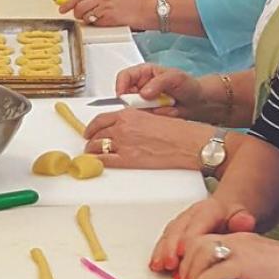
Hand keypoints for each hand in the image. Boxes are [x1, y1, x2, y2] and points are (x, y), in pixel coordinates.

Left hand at [59, 0, 152, 28]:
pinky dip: (96, 24)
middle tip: (80, 16)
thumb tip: (84, 4)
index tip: (62, 7)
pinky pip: (94, 22)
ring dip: (86, 19)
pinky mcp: (108, 16)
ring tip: (96, 19)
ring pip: (84, 14)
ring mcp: (104, 5)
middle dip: (76, 13)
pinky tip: (104, 21)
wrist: (147, 8)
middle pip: (78, 5)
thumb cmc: (133, 3)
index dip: (68, 2)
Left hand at [84, 108, 211, 170]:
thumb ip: (134, 121)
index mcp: (129, 114)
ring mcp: (124, 143)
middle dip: (92, 140)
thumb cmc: (177, 132)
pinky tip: (98, 163)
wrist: (188, 144)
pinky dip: (98, 162)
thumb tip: (123, 128)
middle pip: (97, 134)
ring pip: (97, 147)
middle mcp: (123, 127)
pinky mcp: (128, 159)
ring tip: (94, 155)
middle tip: (91, 144)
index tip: (89, 131)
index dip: (92, 127)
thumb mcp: (151, 117)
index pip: (100, 119)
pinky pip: (105, 161)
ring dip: (93, 151)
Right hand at [115, 64, 210, 119]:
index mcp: (143, 73)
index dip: (121, 86)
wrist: (198, 103)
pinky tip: (163, 114)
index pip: (124, 77)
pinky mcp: (147, 114)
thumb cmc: (188, 85)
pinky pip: (141, 119)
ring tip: (163, 107)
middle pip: (125, 96)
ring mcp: (142, 102)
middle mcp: (139, 87)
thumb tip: (143, 92)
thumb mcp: (175, 78)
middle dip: (134, 103)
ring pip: (132, 109)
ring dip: (145, 112)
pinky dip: (150, 118)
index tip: (124, 96)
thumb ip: (159, 82)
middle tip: (149, 105)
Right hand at [149, 197, 257, 274]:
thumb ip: (242, 220)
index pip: (195, 224)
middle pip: (177, 230)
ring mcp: (181, 222)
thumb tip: (244, 221)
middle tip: (170, 263)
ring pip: (168, 235)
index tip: (183, 251)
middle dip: (171, 248)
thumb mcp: (242, 216)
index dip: (188, 239)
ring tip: (159, 266)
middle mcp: (191, 215)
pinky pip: (165, 240)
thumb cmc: (233, 218)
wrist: (227, 211)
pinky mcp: (175, 231)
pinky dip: (160, 252)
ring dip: (162, 251)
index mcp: (207, 210)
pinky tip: (156, 264)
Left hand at [175, 233, 278, 278]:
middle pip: (197, 244)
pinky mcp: (246, 263)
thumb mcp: (256, 262)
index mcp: (238, 237)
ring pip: (201, 253)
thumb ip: (238, 265)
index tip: (184, 271)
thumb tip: (222, 278)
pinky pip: (216, 269)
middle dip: (184, 263)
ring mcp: (240, 249)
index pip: (203, 239)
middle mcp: (236, 239)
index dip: (189, 255)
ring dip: (190, 271)